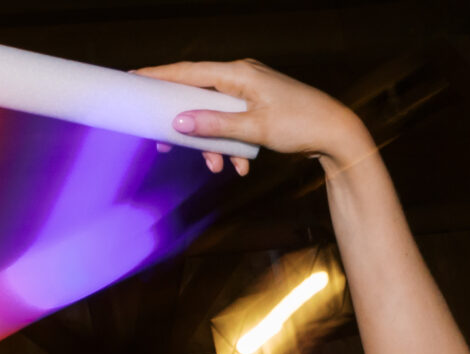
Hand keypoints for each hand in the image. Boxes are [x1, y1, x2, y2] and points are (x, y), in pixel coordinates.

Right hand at [134, 60, 373, 173]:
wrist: (337, 134)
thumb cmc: (301, 126)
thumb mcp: (255, 129)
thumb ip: (216, 126)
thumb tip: (180, 123)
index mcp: (238, 74)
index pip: (188, 71)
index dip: (158, 76)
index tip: (132, 79)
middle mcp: (242, 77)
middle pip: (198, 96)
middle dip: (186, 125)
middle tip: (167, 145)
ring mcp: (251, 91)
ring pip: (215, 116)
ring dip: (213, 144)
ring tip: (217, 167)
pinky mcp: (258, 107)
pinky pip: (233, 124)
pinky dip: (231, 145)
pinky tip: (241, 165)